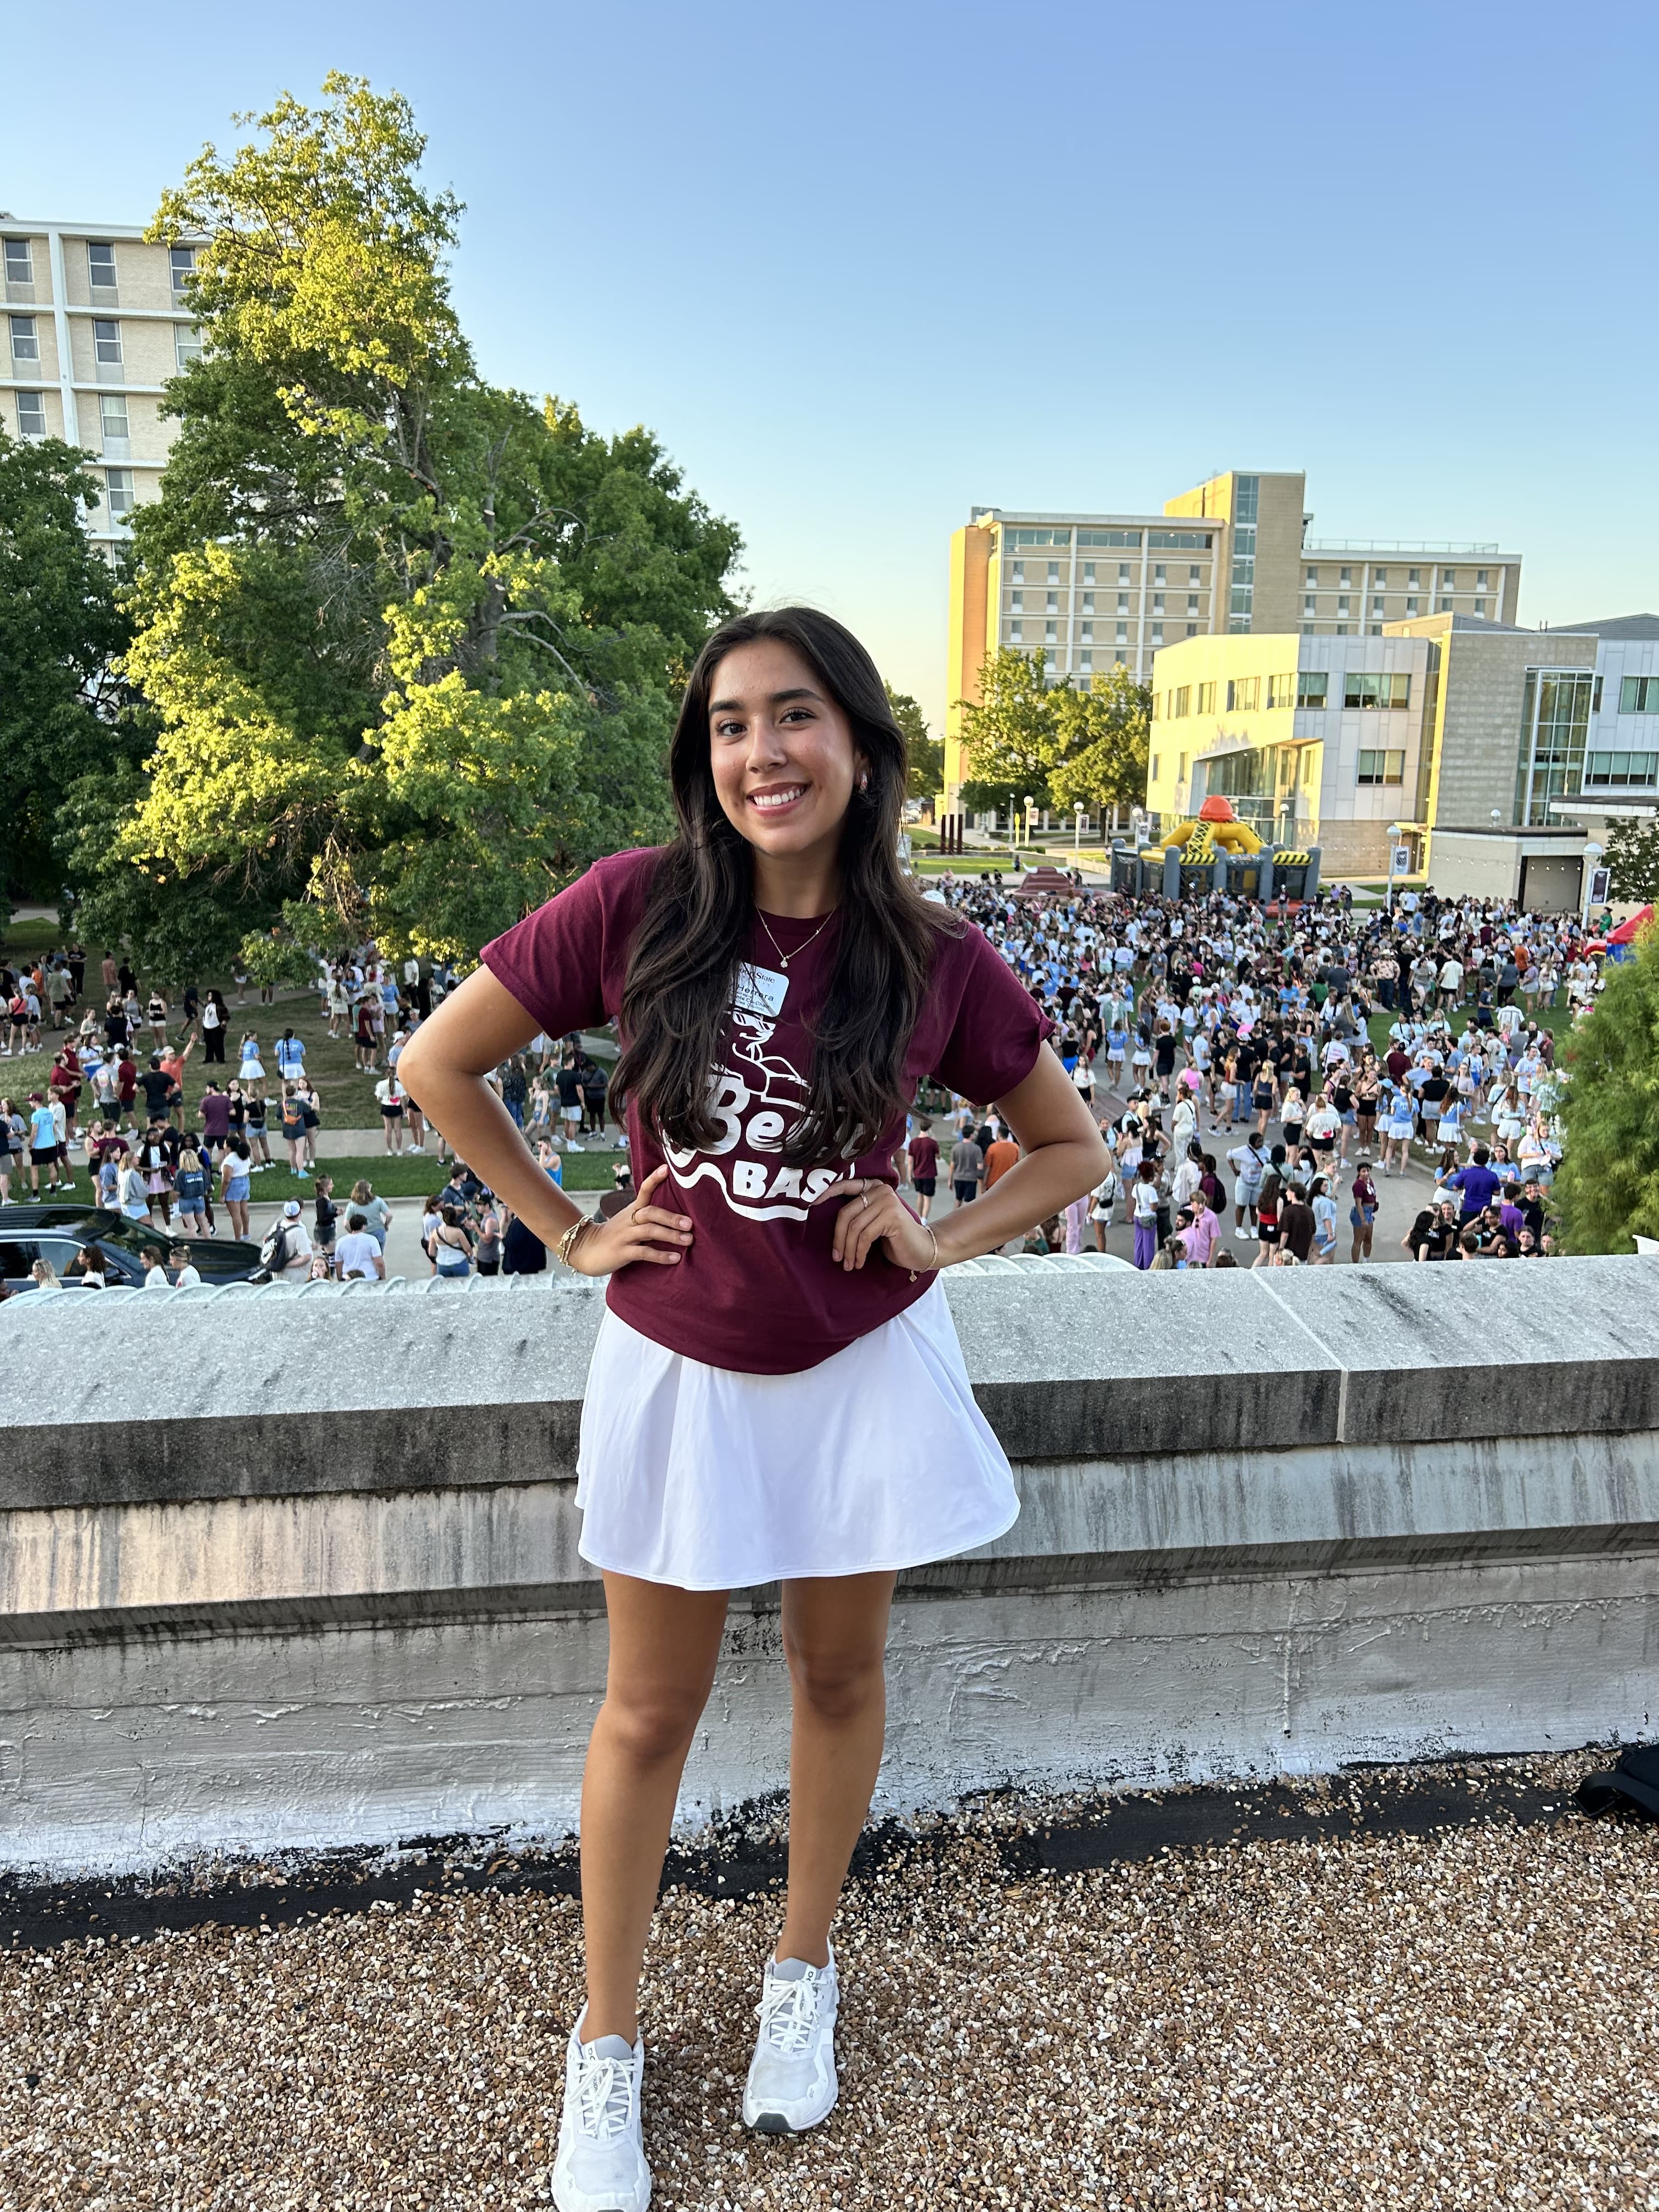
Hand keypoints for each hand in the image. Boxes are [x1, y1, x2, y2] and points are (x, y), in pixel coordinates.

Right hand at [567, 1164, 693, 1274]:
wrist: (584, 1249)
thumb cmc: (612, 1235)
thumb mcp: (627, 1221)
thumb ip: (646, 1217)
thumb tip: (675, 1216)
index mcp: (631, 1210)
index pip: (643, 1190)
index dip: (654, 1179)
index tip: (666, 1169)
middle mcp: (629, 1220)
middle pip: (651, 1212)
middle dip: (671, 1217)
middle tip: (690, 1223)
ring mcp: (624, 1236)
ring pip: (649, 1231)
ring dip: (670, 1235)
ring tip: (688, 1240)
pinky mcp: (622, 1252)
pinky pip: (644, 1252)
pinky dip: (661, 1255)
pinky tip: (675, 1258)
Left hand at [813, 1175, 935, 1273]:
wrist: (922, 1249)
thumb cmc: (894, 1238)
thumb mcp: (872, 1222)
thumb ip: (856, 1214)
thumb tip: (824, 1216)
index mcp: (873, 1187)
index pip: (844, 1186)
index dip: (826, 1193)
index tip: (810, 1203)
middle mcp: (880, 1190)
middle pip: (845, 1213)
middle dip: (838, 1239)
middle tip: (837, 1257)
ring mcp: (887, 1201)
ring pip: (854, 1227)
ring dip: (848, 1250)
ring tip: (848, 1264)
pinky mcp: (892, 1216)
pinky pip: (865, 1236)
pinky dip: (859, 1252)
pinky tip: (859, 1263)